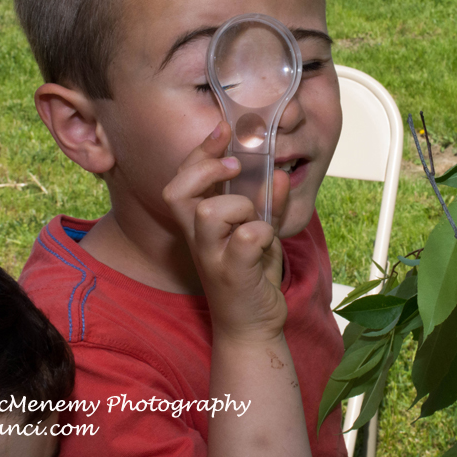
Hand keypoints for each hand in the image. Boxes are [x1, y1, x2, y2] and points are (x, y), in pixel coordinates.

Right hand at [162, 122, 290, 342]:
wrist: (253, 327)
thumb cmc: (252, 275)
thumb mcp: (260, 231)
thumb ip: (266, 203)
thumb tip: (278, 173)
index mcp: (199, 224)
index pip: (181, 179)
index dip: (199, 151)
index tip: (223, 128)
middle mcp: (198, 239)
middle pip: (177, 192)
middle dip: (206, 169)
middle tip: (235, 167)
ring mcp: (213, 258)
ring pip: (210, 213)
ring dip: (239, 206)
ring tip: (255, 219)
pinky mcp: (233, 276)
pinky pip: (245, 240)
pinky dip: (262, 232)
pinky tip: (268, 240)